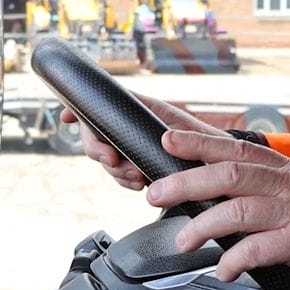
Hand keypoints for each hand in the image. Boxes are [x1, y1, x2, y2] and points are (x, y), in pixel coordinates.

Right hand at [61, 94, 226, 190]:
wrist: (222, 166)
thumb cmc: (204, 138)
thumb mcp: (177, 122)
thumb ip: (149, 115)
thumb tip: (122, 114)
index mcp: (138, 111)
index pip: (100, 105)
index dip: (77, 110)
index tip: (67, 117)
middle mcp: (132, 129)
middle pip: (95, 137)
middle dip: (100, 152)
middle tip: (115, 162)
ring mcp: (134, 149)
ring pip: (107, 160)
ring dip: (116, 172)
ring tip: (136, 177)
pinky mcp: (139, 168)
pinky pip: (121, 176)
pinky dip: (127, 182)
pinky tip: (139, 184)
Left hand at [145, 129, 289, 289]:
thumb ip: (262, 192)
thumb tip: (211, 193)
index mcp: (286, 170)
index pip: (236, 148)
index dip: (198, 142)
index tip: (166, 140)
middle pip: (230, 173)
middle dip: (186, 181)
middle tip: (155, 193)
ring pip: (239, 208)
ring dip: (202, 226)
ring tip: (183, 243)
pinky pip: (259, 248)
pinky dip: (234, 260)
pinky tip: (224, 271)